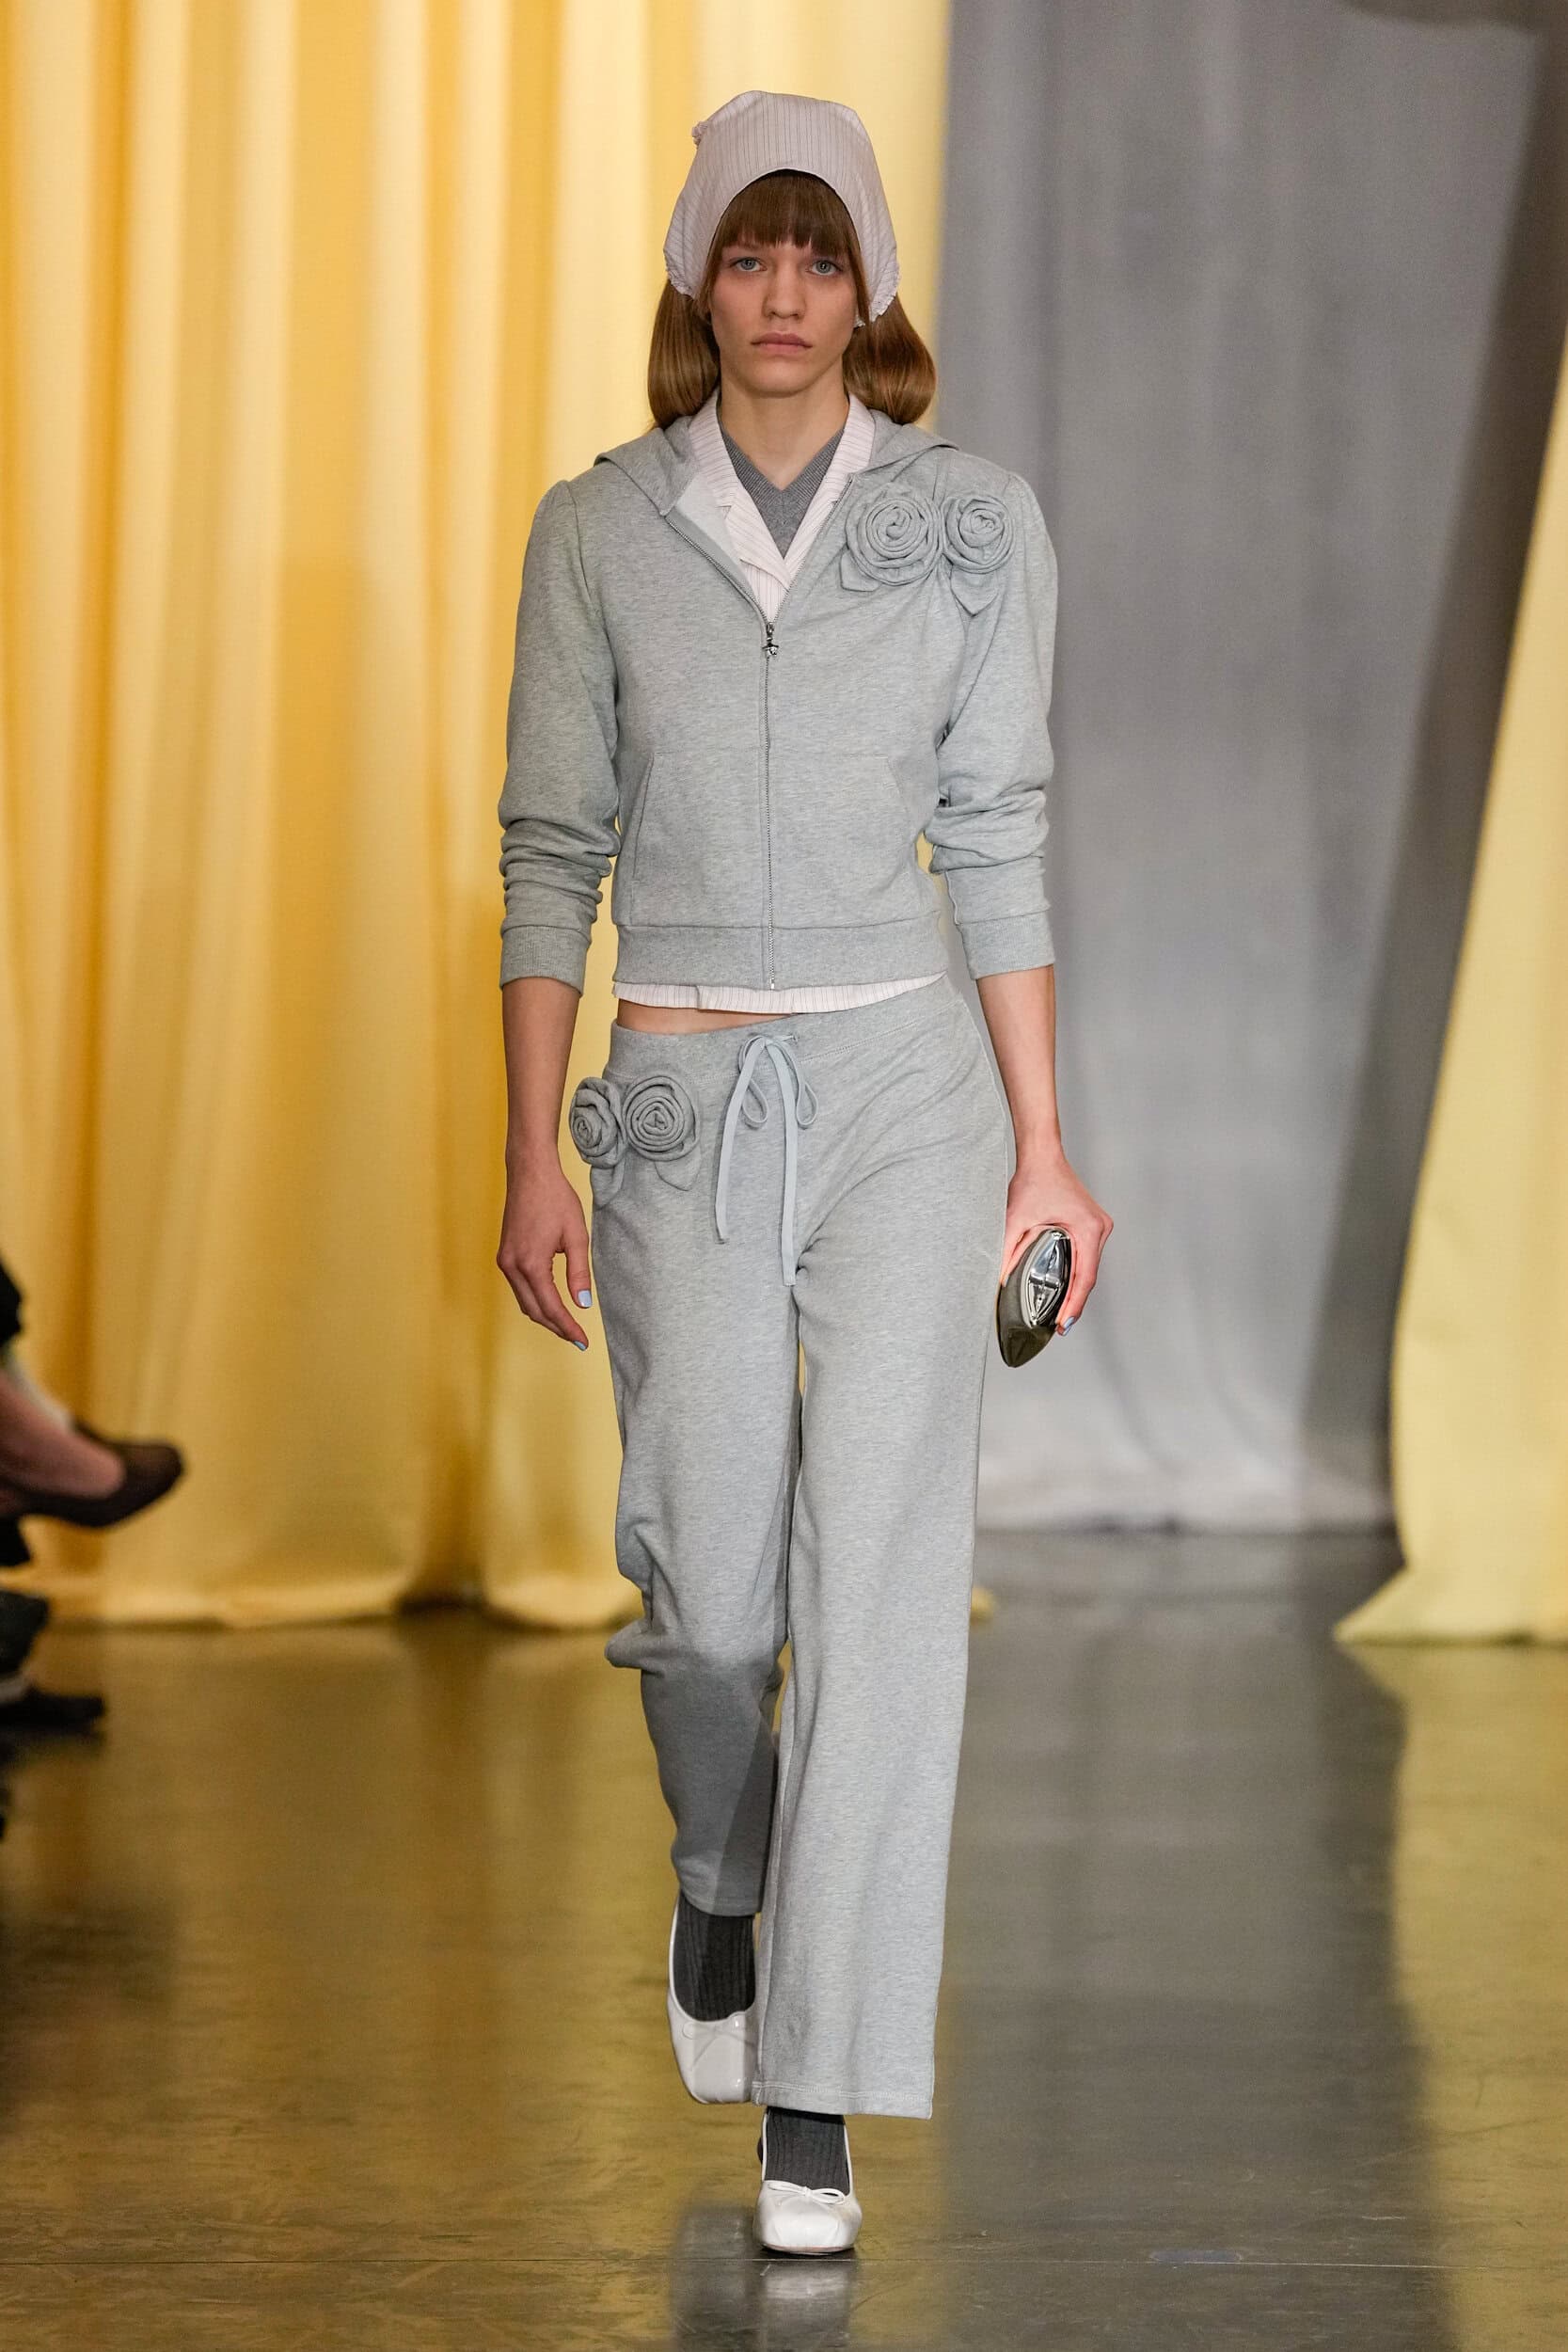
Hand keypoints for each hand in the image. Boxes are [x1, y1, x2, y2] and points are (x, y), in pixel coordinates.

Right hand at [497, 1155, 594, 1348]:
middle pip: (534, 1310)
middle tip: (578, 1339)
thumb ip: (579, 1273)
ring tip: (567, 1325)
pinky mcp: (504, 1255)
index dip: (568, 1327)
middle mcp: (512, 1266)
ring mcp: (504, 1261)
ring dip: (544, 1316)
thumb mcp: (576, 1236)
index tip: (583, 1341)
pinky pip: (519, 1288)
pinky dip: (534, 1300)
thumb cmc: (556, 1199)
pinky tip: (550, 1303)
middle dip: (556, 1327)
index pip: (551, 1308)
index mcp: (532, 1264)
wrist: (530, 1174)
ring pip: (524, 1301)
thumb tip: (582, 1304)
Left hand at [1001, 1149, 1111, 1332]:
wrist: (1042, 1156)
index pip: (1085, 1278)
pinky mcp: (1091, 1225)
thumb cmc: (1035, 1180)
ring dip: (1077, 1289)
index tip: (1064, 1324)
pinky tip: (1066, 1288)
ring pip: (1090, 1267)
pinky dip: (1077, 1273)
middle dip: (1075, 1302)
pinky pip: (1087, 1256)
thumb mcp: (1017, 1219)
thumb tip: (1001, 1278)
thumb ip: (1008, 1250)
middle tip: (1060, 1326)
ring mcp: (1098, 1227)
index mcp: (1088, 1230)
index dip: (1074, 1304)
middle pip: (1090, 1276)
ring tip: (1063, 1313)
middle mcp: (1099, 1229)